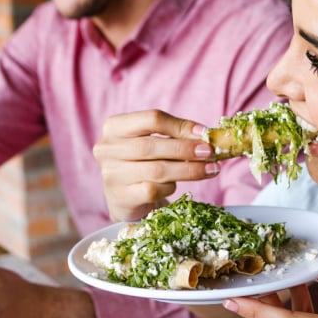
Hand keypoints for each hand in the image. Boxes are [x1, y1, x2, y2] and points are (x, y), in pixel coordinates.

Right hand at [93, 109, 219, 221]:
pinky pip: (153, 190)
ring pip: (156, 170)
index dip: (181, 126)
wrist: (125, 199)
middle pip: (152, 145)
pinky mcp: (120, 197)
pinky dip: (170, 188)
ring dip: (188, 170)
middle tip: (210, 153)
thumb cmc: (144, 164)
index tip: (204, 133)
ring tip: (210, 169)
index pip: (151, 119)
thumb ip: (175, 135)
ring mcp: (111, 174)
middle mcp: (107, 148)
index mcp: (115, 127)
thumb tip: (205, 135)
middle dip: (186, 149)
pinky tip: (176, 186)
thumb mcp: (154, 143)